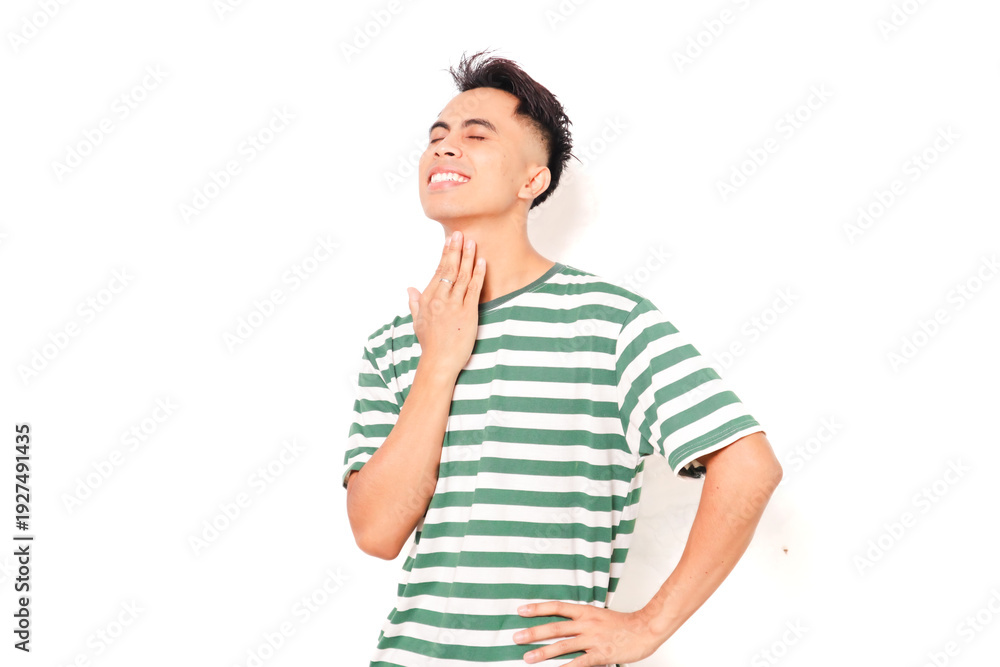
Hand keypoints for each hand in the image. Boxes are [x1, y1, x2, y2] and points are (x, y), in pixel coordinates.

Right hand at [407, 230, 485, 378]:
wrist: (439, 362)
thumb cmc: (430, 345)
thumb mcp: (418, 323)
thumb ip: (414, 304)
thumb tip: (410, 290)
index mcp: (428, 300)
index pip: (438, 272)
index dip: (445, 255)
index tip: (449, 241)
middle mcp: (440, 300)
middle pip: (449, 270)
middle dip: (456, 250)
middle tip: (461, 234)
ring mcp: (454, 306)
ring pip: (462, 276)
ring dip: (468, 257)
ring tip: (472, 242)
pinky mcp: (468, 313)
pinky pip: (474, 289)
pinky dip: (478, 274)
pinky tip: (482, 262)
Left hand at [513, 601, 664, 665]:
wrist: (645, 629)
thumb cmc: (623, 624)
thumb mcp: (599, 615)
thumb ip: (582, 620)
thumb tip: (564, 624)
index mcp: (586, 612)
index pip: (557, 607)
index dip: (538, 609)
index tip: (521, 610)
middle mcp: (587, 624)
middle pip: (555, 628)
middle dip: (534, 633)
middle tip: (516, 637)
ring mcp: (593, 639)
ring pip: (563, 646)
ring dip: (543, 652)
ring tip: (527, 657)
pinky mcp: (601, 654)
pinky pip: (579, 663)